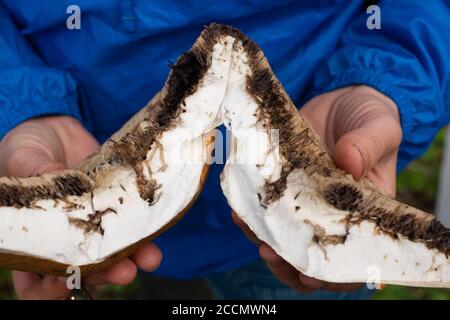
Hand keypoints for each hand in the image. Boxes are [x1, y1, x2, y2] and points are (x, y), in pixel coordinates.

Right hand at [0, 116, 161, 298]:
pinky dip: (145, 234)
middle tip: (123, 272)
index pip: (35, 279)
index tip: (67, 280)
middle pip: (82, 271)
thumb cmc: (26, 147)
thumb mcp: (24, 158)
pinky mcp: (114, 208)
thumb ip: (37, 173)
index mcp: (33, 238)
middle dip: (104, 274)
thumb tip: (62, 182)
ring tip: (149, 259)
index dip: (49, 287)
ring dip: (132, 260)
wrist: (55, 127)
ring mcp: (91, 225)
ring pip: (111, 255)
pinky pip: (130, 227)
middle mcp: (64, 238)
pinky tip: (157, 235)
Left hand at [233, 85, 401, 292]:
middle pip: (309, 255)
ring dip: (263, 240)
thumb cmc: (370, 119)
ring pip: (281, 236)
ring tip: (250, 229)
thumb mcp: (380, 128)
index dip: (330, 275)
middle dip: (287, 263)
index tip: (308, 275)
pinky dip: (249, 214)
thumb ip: (368, 144)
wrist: (342, 102)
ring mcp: (303, 201)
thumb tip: (350, 162)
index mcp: (362, 213)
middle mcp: (329, 214)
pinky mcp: (282, 186)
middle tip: (270, 254)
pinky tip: (238, 210)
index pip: (349, 257)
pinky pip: (263, 208)